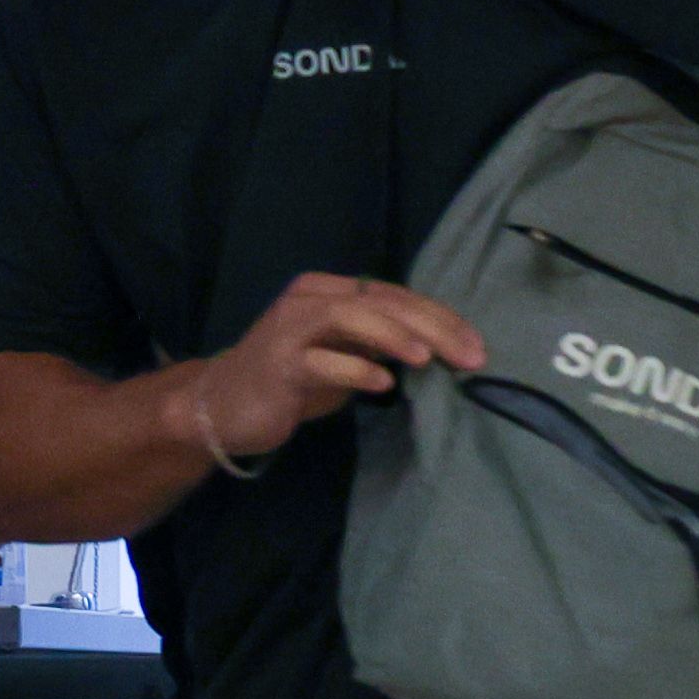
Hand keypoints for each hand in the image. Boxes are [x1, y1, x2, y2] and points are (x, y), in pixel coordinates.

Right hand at [198, 269, 484, 466]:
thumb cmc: (292, 382)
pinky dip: (354, 369)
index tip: (477, 346)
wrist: (221, 407)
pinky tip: (382, 384)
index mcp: (330, 291)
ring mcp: (289, 328)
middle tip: (470, 356)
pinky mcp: (276, 362)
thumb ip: (383, 345)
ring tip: (427, 358)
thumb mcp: (345, 356)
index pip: (395, 295)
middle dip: (431, 327)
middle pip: (379, 301)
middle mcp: (309, 299)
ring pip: (348, 317)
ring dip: (393, 335)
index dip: (440, 317)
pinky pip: (319, 361)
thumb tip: (445, 349)